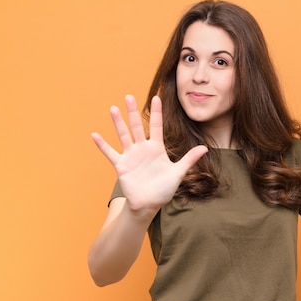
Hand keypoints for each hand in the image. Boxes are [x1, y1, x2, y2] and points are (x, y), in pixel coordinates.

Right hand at [91, 95, 207, 211]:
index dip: (156, 113)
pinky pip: (110, 153)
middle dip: (133, 112)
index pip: (156, 126)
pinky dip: (102, 145)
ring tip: (113, 109)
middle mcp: (142, 149)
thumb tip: (205, 148)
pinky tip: (94, 135)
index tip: (156, 97)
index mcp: (157, 148)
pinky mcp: (121, 165)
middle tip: (128, 96)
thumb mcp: (178, 173)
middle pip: (136, 126)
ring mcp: (131, 156)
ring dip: (118, 123)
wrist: (149, 204)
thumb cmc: (164, 189)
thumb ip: (189, 159)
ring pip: (123, 135)